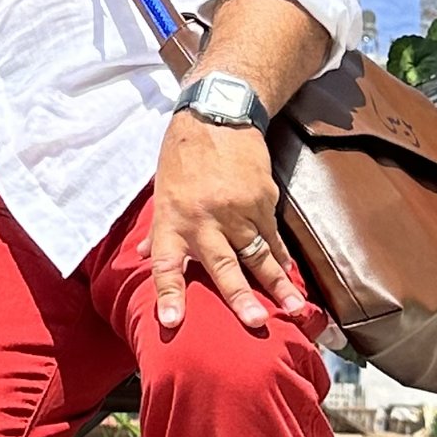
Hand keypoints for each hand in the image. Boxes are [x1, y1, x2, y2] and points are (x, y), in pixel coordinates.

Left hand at [147, 109, 305, 335]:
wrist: (217, 114)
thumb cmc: (182, 155)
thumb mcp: (161, 190)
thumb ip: (157, 228)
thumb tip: (144, 257)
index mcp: (174, 220)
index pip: (166, 264)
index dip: (169, 294)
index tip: (172, 323)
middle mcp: (205, 220)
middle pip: (224, 264)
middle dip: (240, 296)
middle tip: (254, 322)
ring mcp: (238, 210)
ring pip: (259, 254)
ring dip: (276, 284)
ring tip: (292, 310)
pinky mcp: (263, 199)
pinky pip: (273, 235)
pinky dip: (282, 257)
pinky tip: (290, 276)